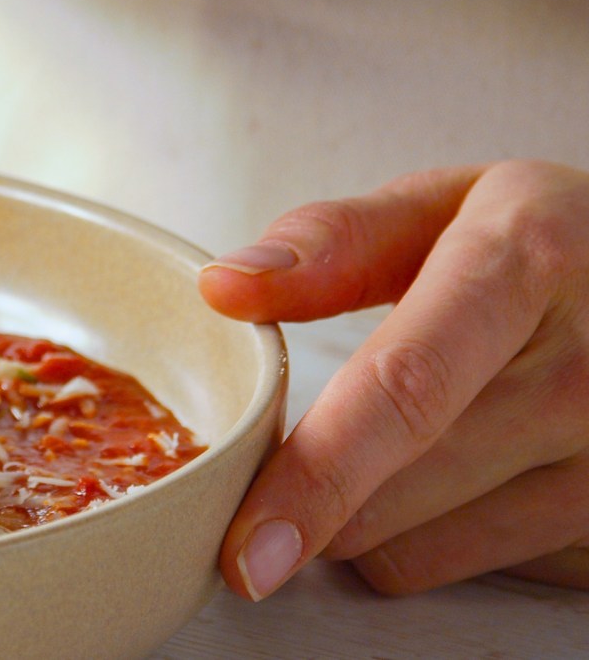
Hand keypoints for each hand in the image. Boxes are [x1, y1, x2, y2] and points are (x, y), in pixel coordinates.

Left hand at [198, 160, 588, 599]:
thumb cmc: (540, 246)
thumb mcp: (446, 207)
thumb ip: (332, 241)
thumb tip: (223, 286)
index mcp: (525, 265)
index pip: (406, 391)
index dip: (318, 475)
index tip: (247, 546)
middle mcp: (586, 373)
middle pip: (394, 492)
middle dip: (318, 484)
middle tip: (327, 428)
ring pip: (416, 551)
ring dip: (373, 515)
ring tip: (416, 435)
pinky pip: (467, 570)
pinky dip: (436, 537)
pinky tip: (470, 469)